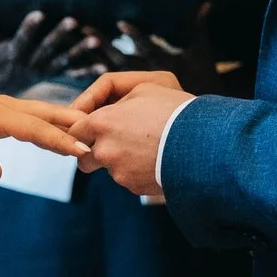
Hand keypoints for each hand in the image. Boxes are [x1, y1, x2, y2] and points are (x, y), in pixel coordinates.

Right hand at [0, 11, 110, 94]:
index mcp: (13, 54)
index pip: (21, 39)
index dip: (29, 27)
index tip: (39, 13)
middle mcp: (31, 64)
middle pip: (46, 49)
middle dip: (59, 35)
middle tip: (73, 20)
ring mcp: (45, 71)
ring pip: (64, 61)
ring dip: (80, 51)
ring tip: (94, 40)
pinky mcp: (55, 76)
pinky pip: (73, 75)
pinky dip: (88, 71)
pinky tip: (103, 65)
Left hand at [0, 96, 89, 185]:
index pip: (35, 127)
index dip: (59, 140)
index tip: (82, 150)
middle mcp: (5, 106)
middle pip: (47, 113)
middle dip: (75, 123)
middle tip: (104, 132)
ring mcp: (5, 108)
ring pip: (44, 113)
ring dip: (68, 121)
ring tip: (95, 131)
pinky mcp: (3, 114)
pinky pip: (35, 118)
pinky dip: (53, 123)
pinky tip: (67, 132)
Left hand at [72, 72, 193, 199]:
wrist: (203, 142)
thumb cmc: (174, 109)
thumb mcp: (144, 88)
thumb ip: (115, 102)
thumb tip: (103, 115)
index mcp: (102, 123)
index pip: (74, 131)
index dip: (81, 131)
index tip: (90, 131)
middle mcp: (105, 150)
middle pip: (85, 159)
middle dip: (93, 153)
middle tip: (115, 144)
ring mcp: (119, 172)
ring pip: (110, 169)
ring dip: (120, 161)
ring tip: (146, 149)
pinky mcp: (134, 187)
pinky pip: (129, 179)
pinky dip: (138, 172)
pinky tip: (156, 160)